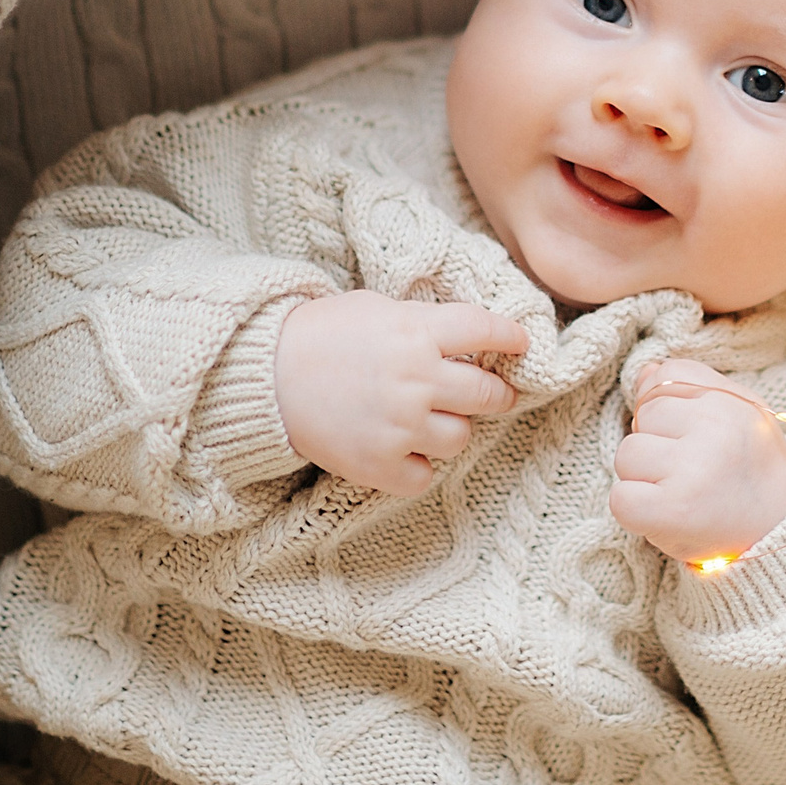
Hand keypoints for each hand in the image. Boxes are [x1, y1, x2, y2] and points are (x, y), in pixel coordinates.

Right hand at [274, 294, 525, 496]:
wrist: (264, 376)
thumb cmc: (321, 334)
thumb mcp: (378, 309)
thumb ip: (425, 323)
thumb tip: (471, 337)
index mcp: (416, 333)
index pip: (486, 331)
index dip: (511, 337)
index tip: (521, 344)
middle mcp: (415, 380)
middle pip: (487, 393)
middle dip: (495, 392)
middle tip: (492, 393)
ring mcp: (399, 426)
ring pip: (461, 438)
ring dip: (452, 429)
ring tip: (428, 419)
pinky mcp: (377, 464)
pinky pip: (425, 475)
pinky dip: (418, 465)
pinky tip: (403, 449)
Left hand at [610, 361, 785, 564]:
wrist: (781, 528)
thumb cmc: (751, 466)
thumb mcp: (740, 410)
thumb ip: (692, 384)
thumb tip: (643, 373)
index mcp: (729, 402)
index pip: (664, 377)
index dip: (671, 409)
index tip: (695, 434)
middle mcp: (713, 431)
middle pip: (642, 417)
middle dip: (657, 442)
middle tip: (692, 469)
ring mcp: (691, 471)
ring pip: (626, 455)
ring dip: (644, 477)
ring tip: (681, 490)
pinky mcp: (671, 511)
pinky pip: (620, 497)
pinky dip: (635, 510)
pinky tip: (666, 513)